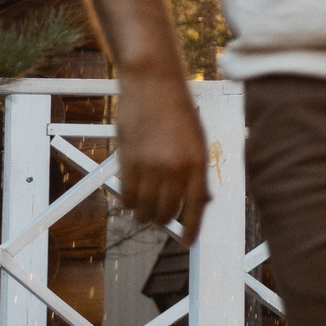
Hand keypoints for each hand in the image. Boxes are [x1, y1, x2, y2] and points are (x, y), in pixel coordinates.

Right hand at [116, 74, 209, 234]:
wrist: (153, 83)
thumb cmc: (178, 111)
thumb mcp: (198, 142)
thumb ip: (197, 173)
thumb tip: (199, 202)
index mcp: (197, 163)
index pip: (195, 208)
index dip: (190, 230)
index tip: (187, 242)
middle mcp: (174, 167)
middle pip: (165, 212)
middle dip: (163, 221)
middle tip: (160, 220)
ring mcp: (149, 165)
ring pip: (143, 208)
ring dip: (143, 214)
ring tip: (144, 210)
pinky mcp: (127, 159)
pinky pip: (126, 194)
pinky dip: (128, 201)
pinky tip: (131, 198)